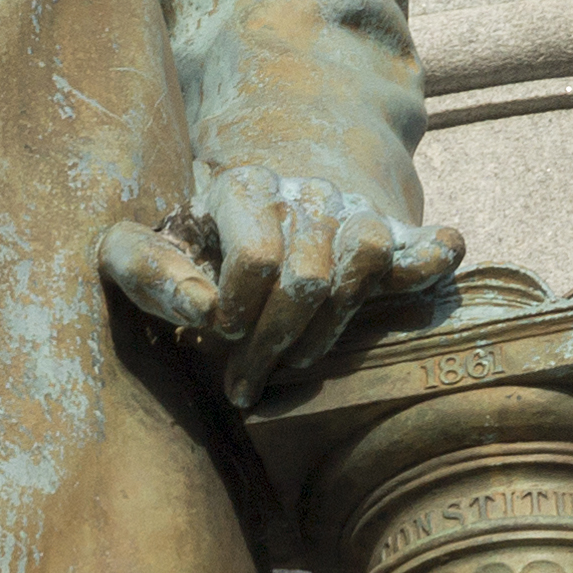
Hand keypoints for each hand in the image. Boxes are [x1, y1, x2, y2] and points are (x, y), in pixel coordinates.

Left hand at [103, 175, 462, 407]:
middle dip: (273, 343)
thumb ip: (141, 266)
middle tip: (244, 385)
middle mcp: (305, 191)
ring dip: (331, 326)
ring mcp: (355, 209)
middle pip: (309, 276)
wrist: (260, 201)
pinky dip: (430, 262)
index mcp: (243, 186)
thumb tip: (202, 310)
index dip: (238, 309)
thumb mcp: (146, 247)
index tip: (218, 334)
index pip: (258, 255)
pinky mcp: (397, 234)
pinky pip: (429, 244)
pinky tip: (420, 276)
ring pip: (365, 256)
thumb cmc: (194, 247)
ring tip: (299, 360)